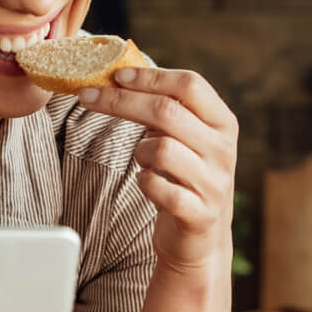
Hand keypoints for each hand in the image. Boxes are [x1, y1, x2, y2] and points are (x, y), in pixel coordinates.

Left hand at [79, 66, 238, 274]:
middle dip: (121, 101)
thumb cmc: (185, 177)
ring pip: (161, 149)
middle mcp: (223, 149)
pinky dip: (143, 182)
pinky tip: (146, 182)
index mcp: (223, 122)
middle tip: (88, 97)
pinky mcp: (199, 213)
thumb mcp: (185, 138)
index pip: (190, 84)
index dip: (150, 76)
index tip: (116, 74)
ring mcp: (214, 182)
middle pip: (168, 111)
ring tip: (142, 159)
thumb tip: (121, 73)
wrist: (200, 238)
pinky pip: (157, 187)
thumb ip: (166, 108)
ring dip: (139, 151)